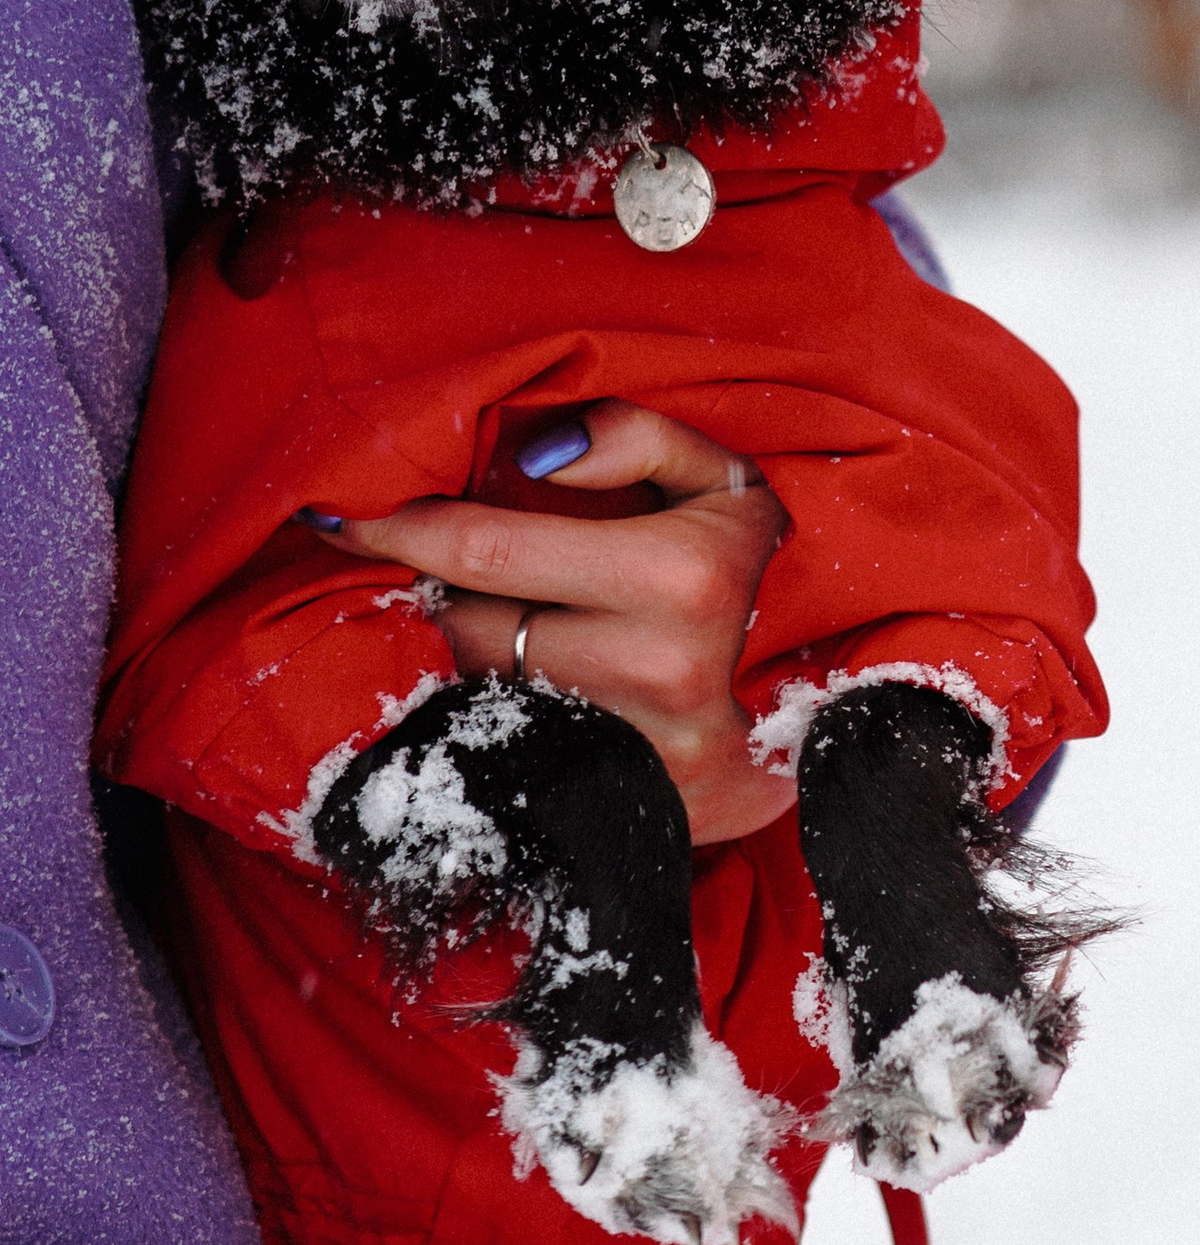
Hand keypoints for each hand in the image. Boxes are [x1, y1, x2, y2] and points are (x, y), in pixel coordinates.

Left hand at [313, 402, 790, 843]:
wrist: (814, 719)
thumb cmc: (750, 578)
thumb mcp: (724, 483)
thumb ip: (640, 439)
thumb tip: (538, 457)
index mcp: (681, 578)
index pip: (487, 550)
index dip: (400, 529)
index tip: (340, 517)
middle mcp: (655, 671)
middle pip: (471, 624)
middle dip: (446, 591)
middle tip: (446, 568)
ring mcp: (634, 751)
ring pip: (484, 689)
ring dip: (475, 652)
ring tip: (513, 623)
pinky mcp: (617, 805)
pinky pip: (507, 747)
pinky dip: (496, 712)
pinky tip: (520, 689)